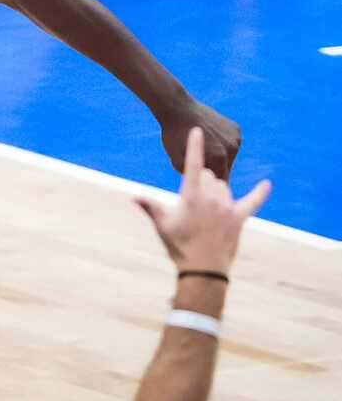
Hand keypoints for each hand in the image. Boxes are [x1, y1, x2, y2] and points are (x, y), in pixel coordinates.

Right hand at [136, 127, 270, 274]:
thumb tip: (134, 197)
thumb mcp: (162, 225)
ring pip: (223, 188)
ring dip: (216, 192)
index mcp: (191, 196)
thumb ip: (150, 207)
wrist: (203, 269)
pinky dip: (260, 193)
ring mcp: (227, 207)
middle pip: (209, 177)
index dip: (195, 147)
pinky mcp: (239, 218)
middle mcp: (211, 198)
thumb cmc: (179, 246)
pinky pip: (252, 202)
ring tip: (206, 210)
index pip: (193, 165)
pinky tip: (267, 184)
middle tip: (192, 202)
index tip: (197, 131)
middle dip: (201, 182)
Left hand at [159, 98, 240, 177]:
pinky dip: (222, 145)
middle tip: (199, 166)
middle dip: (214, 171)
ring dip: (219, 158)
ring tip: (202, 151)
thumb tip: (201, 188)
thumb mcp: (177, 162)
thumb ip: (192, 176)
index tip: (200, 184)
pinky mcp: (236, 129)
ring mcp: (235, 137)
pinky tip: (209, 139)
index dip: (210, 185)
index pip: (221, 181)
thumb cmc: (174, 137)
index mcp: (219, 158)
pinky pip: (230, 144)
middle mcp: (231, 148)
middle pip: (226, 169)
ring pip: (229, 157)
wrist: (177, 108)